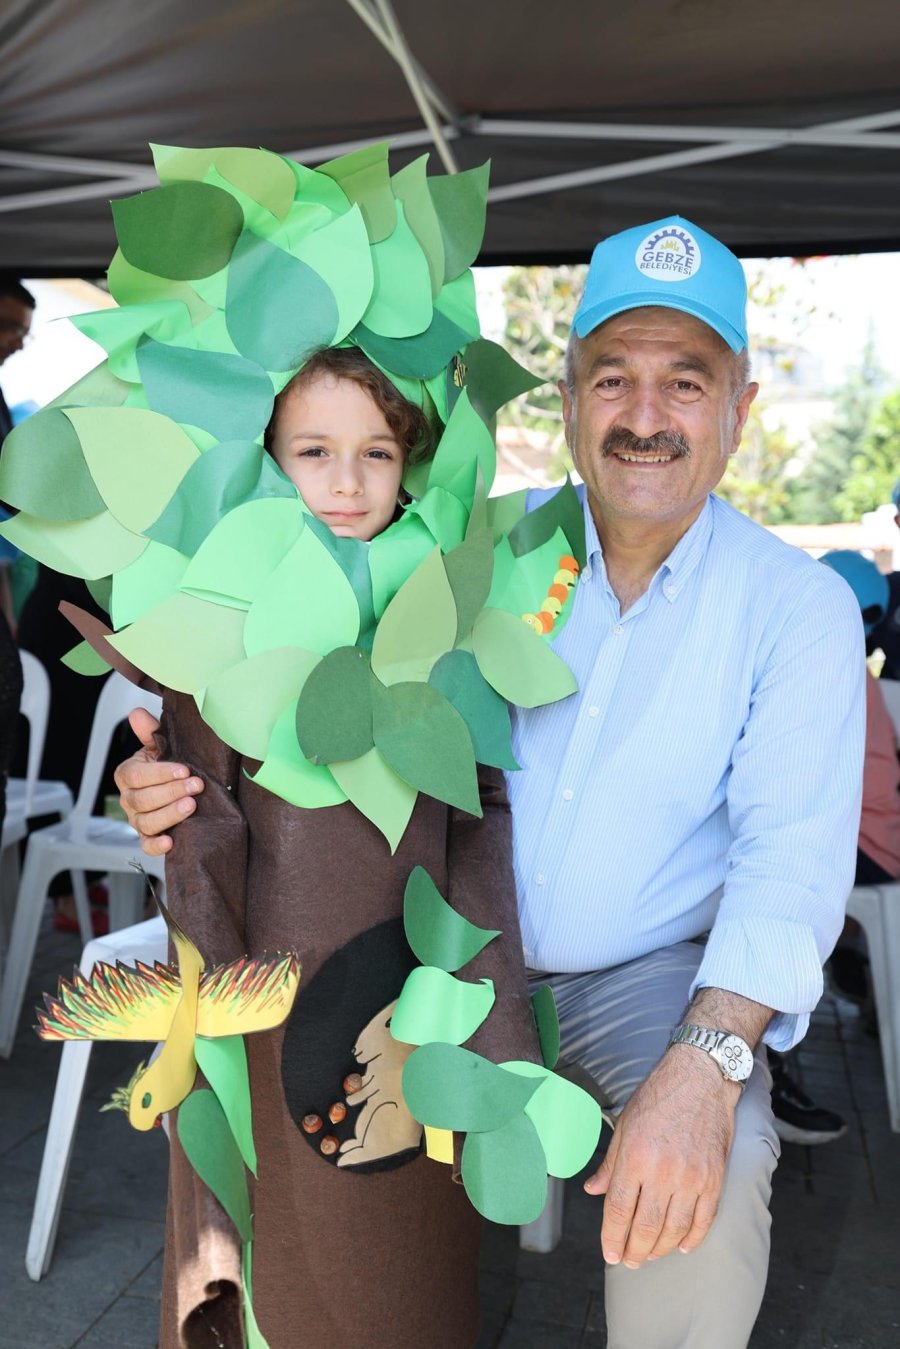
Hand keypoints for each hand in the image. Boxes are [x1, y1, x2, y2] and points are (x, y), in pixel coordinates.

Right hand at [114, 708, 203, 855]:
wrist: (177, 786)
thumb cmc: (168, 764)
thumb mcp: (161, 746)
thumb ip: (150, 731)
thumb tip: (137, 713)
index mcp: (127, 774)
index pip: (137, 776)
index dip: (160, 773)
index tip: (185, 770)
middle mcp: (128, 799)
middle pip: (143, 800)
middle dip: (171, 792)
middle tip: (197, 786)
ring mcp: (137, 820)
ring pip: (146, 822)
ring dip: (169, 815)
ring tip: (191, 806)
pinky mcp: (148, 837)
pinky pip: (146, 846)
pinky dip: (156, 846)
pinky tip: (171, 841)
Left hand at [584, 1044, 738, 1267]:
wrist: (701, 1078)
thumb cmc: (659, 1097)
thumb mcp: (625, 1125)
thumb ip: (610, 1164)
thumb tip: (593, 1190)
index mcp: (635, 1157)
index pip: (619, 1211)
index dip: (611, 1238)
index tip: (609, 1253)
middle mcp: (663, 1171)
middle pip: (645, 1228)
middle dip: (633, 1251)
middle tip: (627, 1260)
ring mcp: (692, 1178)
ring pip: (673, 1231)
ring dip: (659, 1249)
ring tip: (648, 1254)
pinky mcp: (715, 1179)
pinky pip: (703, 1221)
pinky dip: (691, 1239)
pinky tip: (680, 1245)